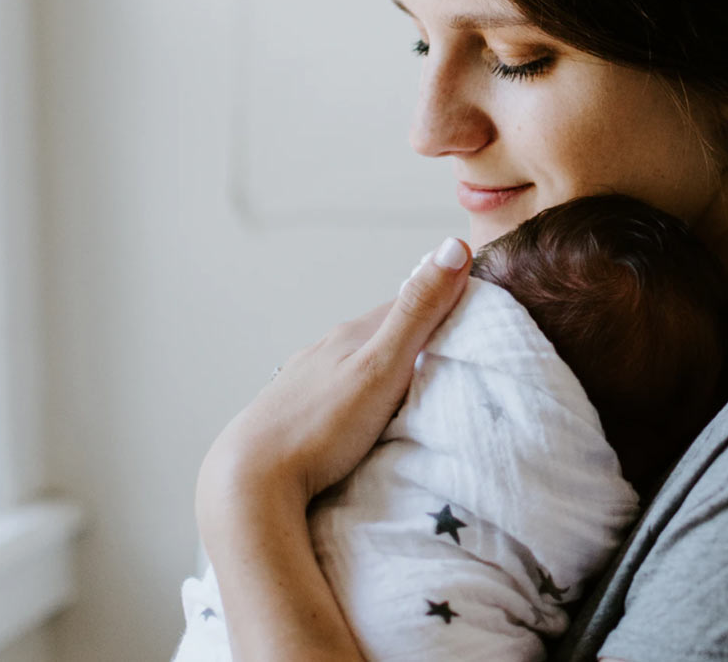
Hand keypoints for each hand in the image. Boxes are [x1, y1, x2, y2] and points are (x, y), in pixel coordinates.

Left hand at [197, 237, 471, 517]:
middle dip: (417, 337)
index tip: (478, 315)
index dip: (444, 303)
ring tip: (414, 389)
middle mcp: (325, 350)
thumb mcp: (382, 367)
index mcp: (351, 334)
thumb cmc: (320, 428)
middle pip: (382, 333)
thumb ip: (418, 312)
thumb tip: (454, 245)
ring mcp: (305, 381)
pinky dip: (359, 394)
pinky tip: (363, 415)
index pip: (408, 303)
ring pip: (357, 362)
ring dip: (387, 368)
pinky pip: (337, 392)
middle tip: (455, 356)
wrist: (249, 482)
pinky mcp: (293, 413)